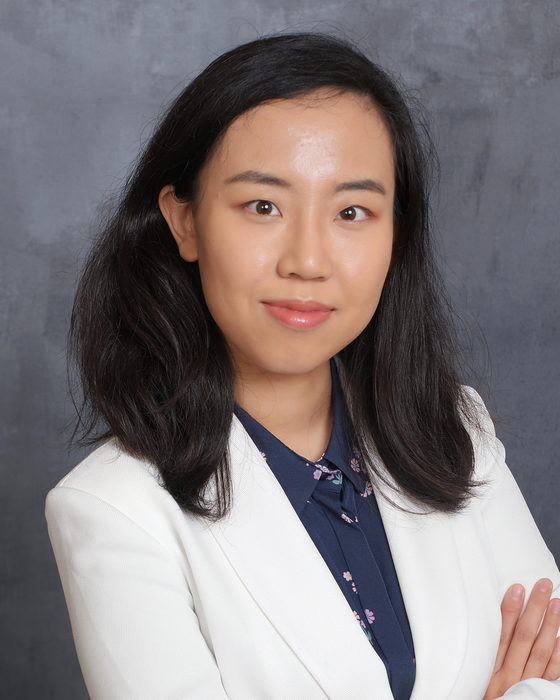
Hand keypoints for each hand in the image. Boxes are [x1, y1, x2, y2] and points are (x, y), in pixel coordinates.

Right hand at [484, 578, 559, 699]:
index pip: (502, 633)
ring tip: (557, 604)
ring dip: (549, 626)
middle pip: (523, 637)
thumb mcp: (473, 677)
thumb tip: (485, 624)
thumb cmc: (478, 698)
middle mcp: (507, 677)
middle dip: (534, 609)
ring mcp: (524, 687)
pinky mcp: (535, 696)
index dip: (509, 609)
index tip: (518, 588)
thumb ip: (480, 655)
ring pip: (540, 652)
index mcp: (488, 670)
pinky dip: (557, 658)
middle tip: (543, 586)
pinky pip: (550, 676)